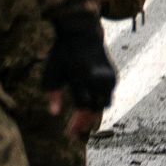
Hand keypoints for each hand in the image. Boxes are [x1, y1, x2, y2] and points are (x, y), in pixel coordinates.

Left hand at [41, 9, 117, 134]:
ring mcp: (108, 76)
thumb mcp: (52, 70)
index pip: (82, 105)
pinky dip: (99, 103)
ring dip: (94, 113)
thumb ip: (52, 92)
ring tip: (82, 120)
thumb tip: (54, 113)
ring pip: (105, 103)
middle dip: (87, 121)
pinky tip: (89, 108)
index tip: (70, 132)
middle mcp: (97, 77)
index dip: (77, 121)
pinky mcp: (113, 75)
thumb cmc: (63, 52)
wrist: (83, 33)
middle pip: (96, 107)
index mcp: (81, 75)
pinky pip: (108, 96)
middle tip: (76, 129)